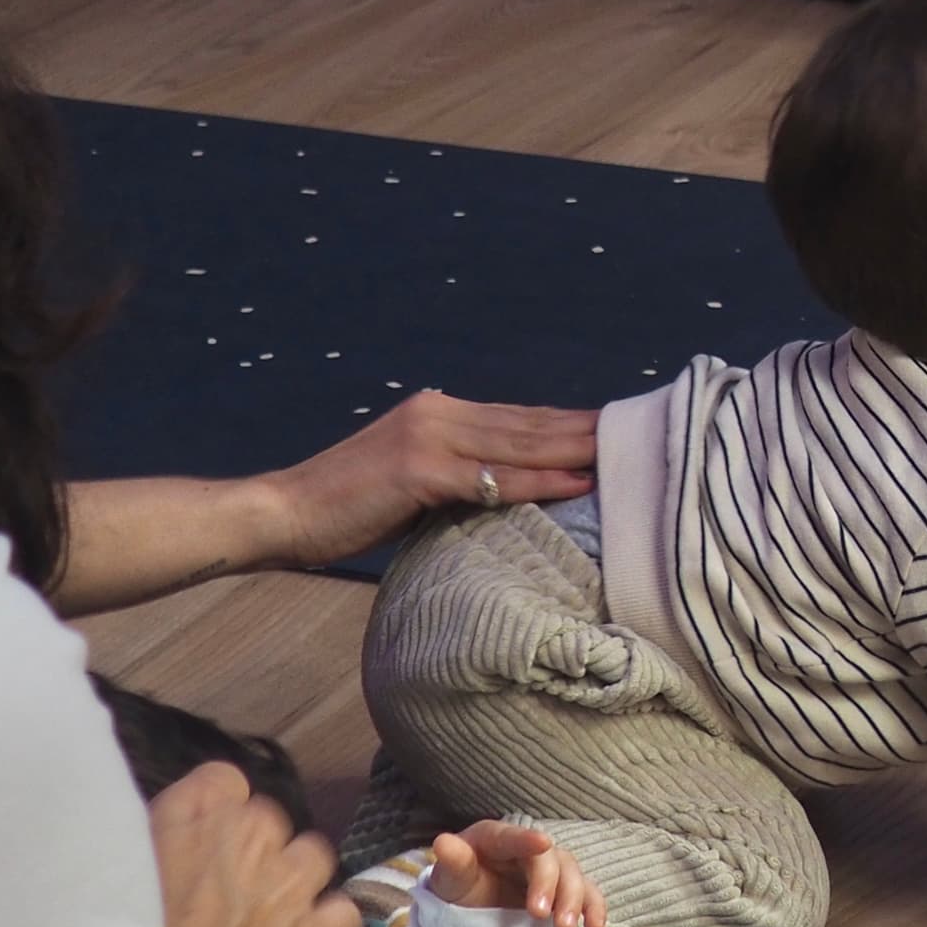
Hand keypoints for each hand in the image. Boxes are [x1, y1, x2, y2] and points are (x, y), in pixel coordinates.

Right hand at [149, 762, 357, 926]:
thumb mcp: (120, 872)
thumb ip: (155, 838)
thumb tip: (172, 834)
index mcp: (196, 815)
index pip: (223, 781)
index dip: (215, 811)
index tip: (202, 840)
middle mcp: (250, 835)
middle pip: (267, 819)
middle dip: (251, 849)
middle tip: (223, 891)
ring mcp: (289, 882)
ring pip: (313, 856)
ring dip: (294, 879)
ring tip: (266, 914)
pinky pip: (343, 912)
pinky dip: (327, 925)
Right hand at [260, 390, 600, 568]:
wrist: (283, 515)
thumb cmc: (344, 510)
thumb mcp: (409, 483)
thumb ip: (455, 476)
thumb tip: (504, 493)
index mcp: (437, 411)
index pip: (519, 417)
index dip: (569, 423)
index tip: (615, 429)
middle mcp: (439, 412)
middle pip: (530, 424)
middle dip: (586, 431)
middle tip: (643, 434)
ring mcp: (429, 437)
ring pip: (522, 444)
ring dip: (578, 450)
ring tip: (627, 454)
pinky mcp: (420, 469)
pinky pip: (495, 477)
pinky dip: (541, 479)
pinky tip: (578, 481)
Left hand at [427, 821, 607, 926]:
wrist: (473, 912)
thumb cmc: (460, 889)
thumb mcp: (450, 880)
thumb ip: (452, 863)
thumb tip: (443, 843)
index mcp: (497, 839)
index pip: (512, 837)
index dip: (527, 839)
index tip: (542, 842)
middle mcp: (528, 848)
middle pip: (548, 858)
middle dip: (549, 884)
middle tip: (539, 914)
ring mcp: (549, 870)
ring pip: (571, 874)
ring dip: (573, 900)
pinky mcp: (564, 891)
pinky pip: (587, 893)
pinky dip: (594, 908)